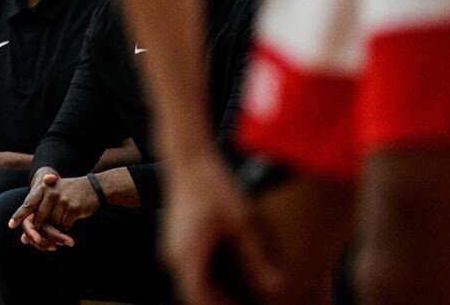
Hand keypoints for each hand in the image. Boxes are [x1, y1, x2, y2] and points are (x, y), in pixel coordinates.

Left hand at [8, 171, 99, 250]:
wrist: (92, 188)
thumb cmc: (69, 193)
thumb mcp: (53, 193)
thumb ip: (39, 209)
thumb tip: (25, 235)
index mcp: (44, 188)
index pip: (28, 204)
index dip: (19, 215)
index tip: (10, 225)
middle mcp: (51, 193)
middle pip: (40, 218)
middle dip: (39, 230)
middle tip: (39, 238)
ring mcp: (62, 200)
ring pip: (53, 224)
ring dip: (57, 227)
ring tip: (63, 220)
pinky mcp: (73, 208)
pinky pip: (65, 225)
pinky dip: (66, 226)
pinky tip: (71, 219)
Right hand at [162, 151, 281, 304]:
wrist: (189, 159)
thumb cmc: (213, 186)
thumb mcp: (240, 221)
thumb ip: (256, 256)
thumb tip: (275, 288)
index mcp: (187, 255)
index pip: (200, 299)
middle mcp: (174, 256)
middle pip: (194, 296)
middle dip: (219, 304)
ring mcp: (173, 249)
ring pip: (191, 284)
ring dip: (213, 294)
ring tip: (245, 298)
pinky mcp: (178, 242)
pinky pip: (191, 271)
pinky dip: (209, 281)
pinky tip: (233, 279)